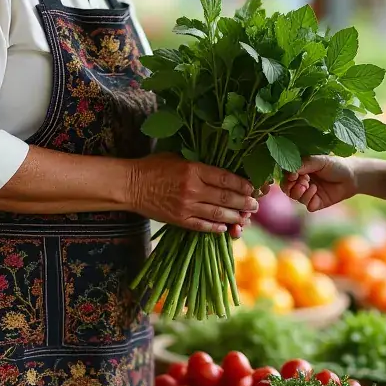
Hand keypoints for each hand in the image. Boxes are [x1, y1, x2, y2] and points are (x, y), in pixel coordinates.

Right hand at [128, 154, 255, 235]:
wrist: (130, 185)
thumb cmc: (153, 166)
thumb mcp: (177, 157)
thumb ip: (198, 164)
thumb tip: (221, 168)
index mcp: (193, 169)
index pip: (225, 178)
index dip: (242, 184)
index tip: (252, 188)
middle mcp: (192, 189)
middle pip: (225, 197)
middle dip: (244, 202)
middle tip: (255, 206)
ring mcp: (186, 206)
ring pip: (217, 214)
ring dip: (235, 217)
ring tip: (246, 218)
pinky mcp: (178, 219)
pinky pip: (202, 226)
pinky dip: (215, 227)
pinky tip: (225, 228)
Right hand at [281, 155, 357, 211]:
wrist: (352, 176)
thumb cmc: (335, 165)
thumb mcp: (319, 161)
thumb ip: (303, 164)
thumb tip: (289, 171)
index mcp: (300, 170)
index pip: (285, 176)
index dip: (286, 177)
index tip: (292, 175)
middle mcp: (302, 182)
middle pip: (287, 189)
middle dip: (290, 186)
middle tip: (302, 181)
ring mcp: (309, 194)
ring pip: (296, 198)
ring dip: (300, 192)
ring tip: (309, 185)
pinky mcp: (317, 203)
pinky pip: (307, 205)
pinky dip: (309, 199)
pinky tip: (315, 191)